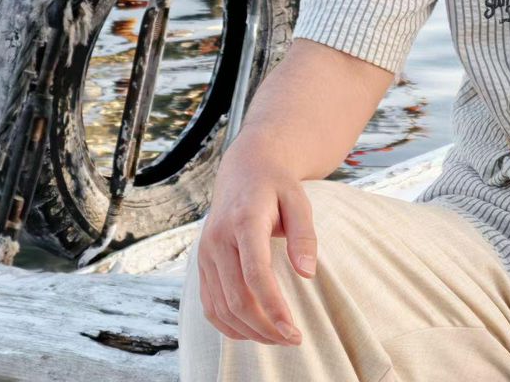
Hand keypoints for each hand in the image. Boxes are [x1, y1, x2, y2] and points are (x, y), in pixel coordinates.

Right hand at [195, 154, 316, 346]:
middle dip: (265, 327)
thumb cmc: (276, 186)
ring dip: (249, 331)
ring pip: (221, 307)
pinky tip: (253, 331)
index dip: (273, 306)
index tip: (292, 330)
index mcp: (244, 220)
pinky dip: (229, 325)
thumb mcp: (299, 200)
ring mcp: (206, 253)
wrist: (245, 169)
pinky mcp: (202, 264)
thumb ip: (304, 235)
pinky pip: (210, 305)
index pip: (255, 272)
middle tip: (292, 339)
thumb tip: (307, 273)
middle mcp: (218, 239)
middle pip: (236, 297)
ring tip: (277, 338)